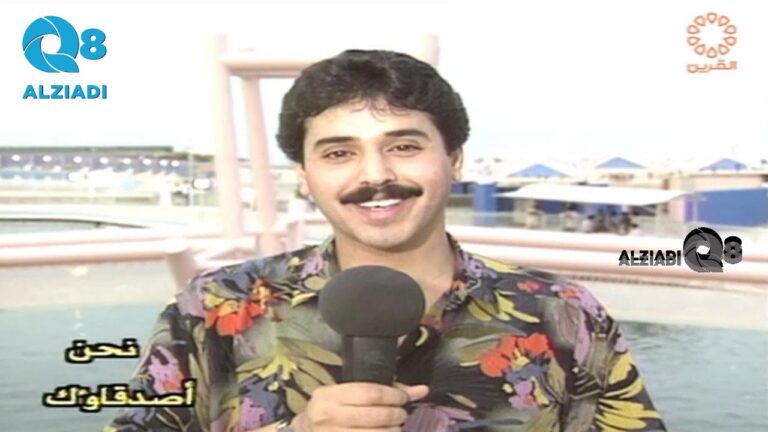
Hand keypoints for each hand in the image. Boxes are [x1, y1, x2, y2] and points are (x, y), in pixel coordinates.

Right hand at [292, 382, 428, 431]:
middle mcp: (328, 415)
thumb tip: (421, 390)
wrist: (305, 430)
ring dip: (392, 431)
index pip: (370, 393)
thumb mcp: (348, 393)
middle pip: (374, 415)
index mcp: (330, 395)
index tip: (403, 399)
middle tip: (401, 415)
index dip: (393, 396)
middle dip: (395, 415)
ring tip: (395, 428)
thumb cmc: (332, 408)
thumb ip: (382, 390)